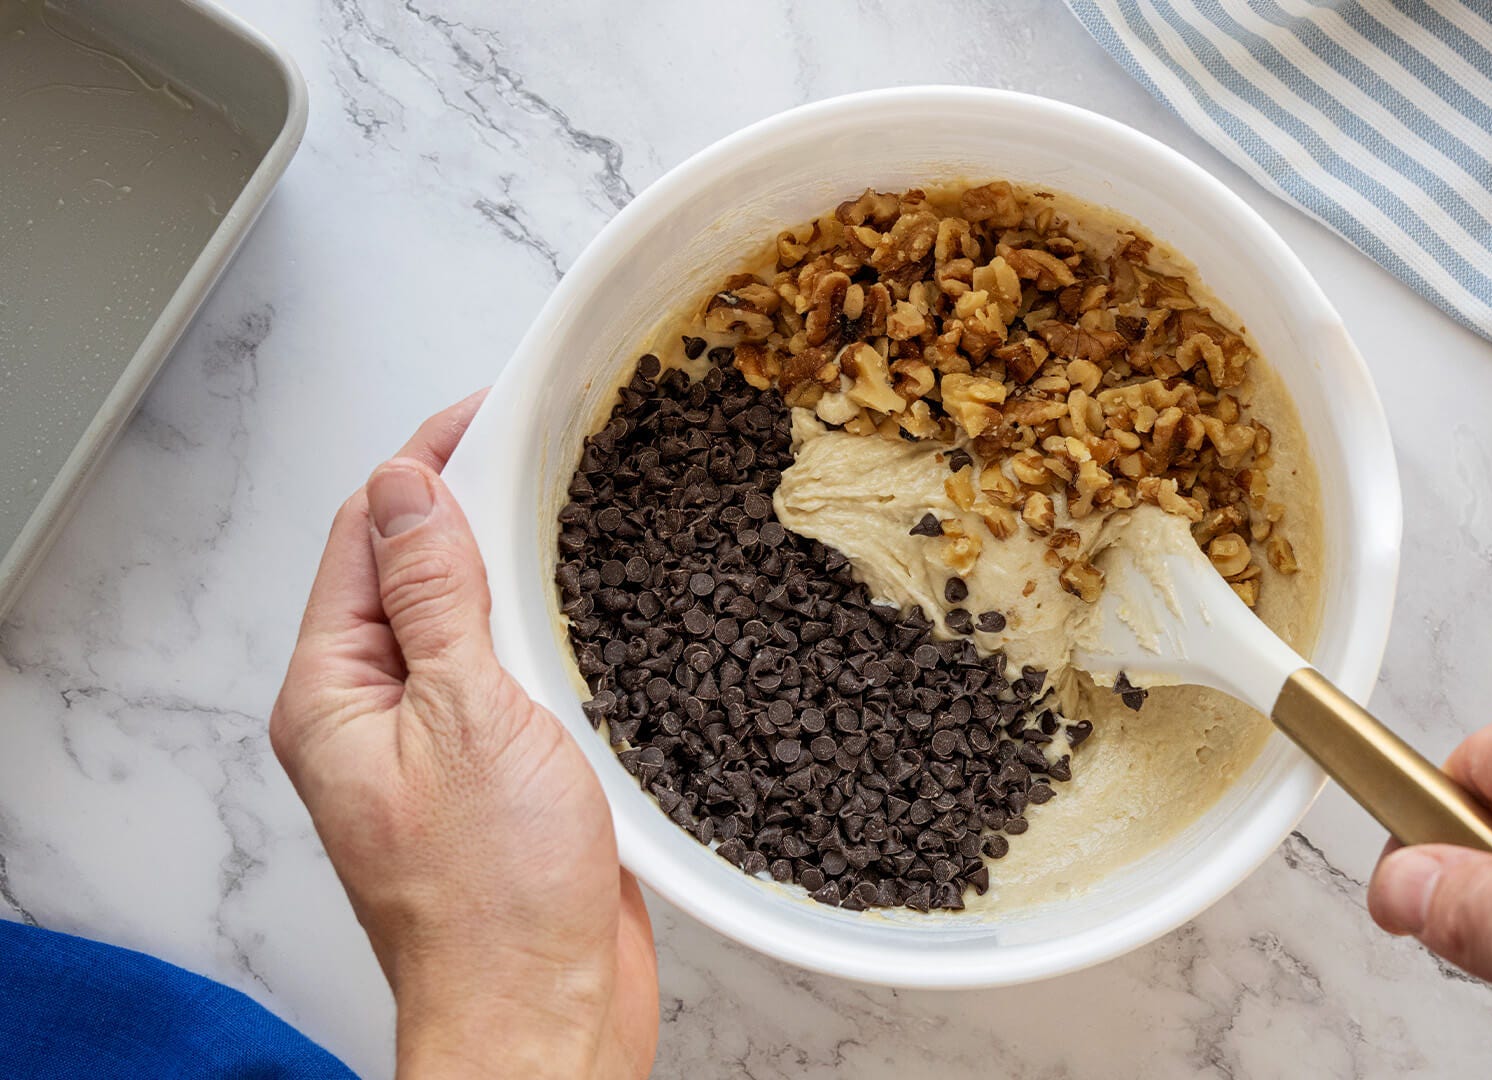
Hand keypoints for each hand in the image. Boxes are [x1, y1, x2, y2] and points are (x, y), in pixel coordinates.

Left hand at [271, 393, 657, 1077]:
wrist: (545, 1012)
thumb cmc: (495, 898)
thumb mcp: (466, 718)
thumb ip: (437, 598)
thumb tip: (407, 489)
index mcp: (334, 693)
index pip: (365, 537)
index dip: (423, 463)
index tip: (489, 411)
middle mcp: (372, 713)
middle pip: (412, 569)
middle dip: (471, 503)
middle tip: (544, 443)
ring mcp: (436, 743)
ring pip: (468, 619)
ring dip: (513, 564)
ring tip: (572, 505)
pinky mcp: (498, 771)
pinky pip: (511, 673)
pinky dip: (546, 629)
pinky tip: (590, 606)